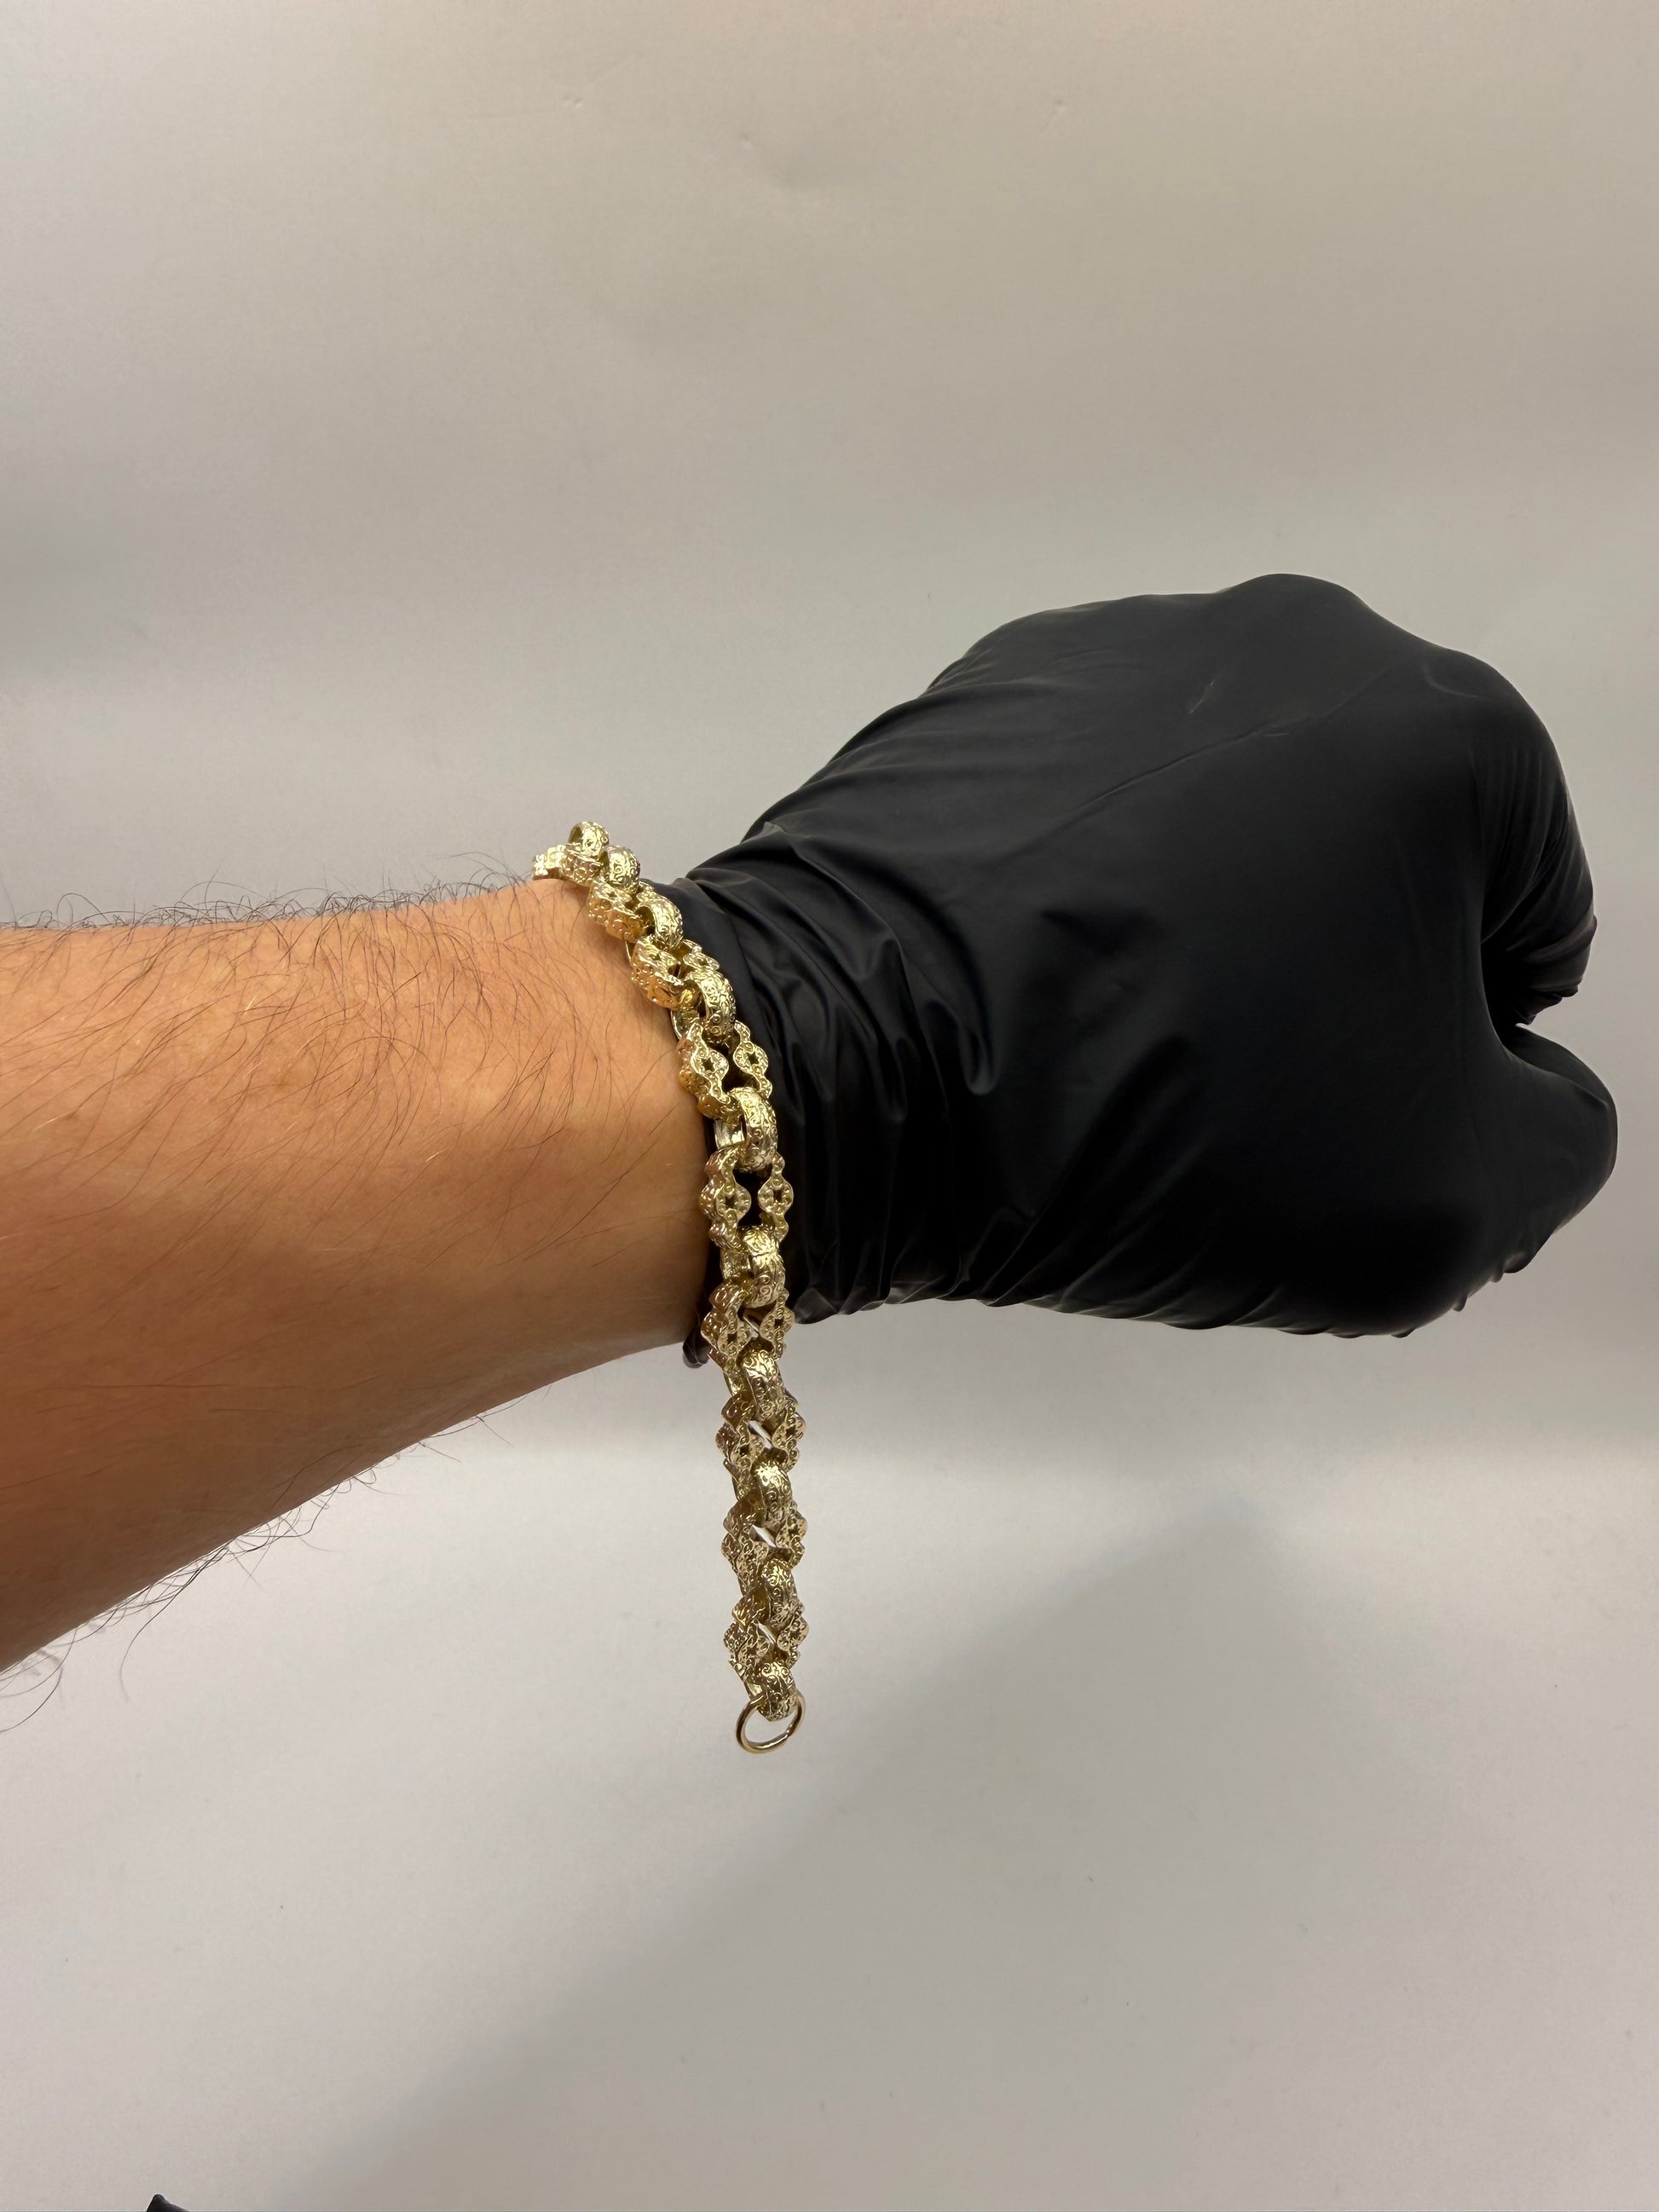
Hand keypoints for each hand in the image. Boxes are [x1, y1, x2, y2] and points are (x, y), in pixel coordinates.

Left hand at [659, 574, 1615, 1338]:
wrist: (847, 1065)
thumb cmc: (1179, 1117)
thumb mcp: (1446, 1200)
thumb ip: (1548, 1136)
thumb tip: (1507, 1078)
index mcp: (1439, 727)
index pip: (1524, 912)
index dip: (1462, 1046)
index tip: (1352, 1121)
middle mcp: (1289, 642)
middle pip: (1369, 857)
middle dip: (1334, 979)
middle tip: (1239, 1101)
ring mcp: (1114, 653)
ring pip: (1224, 831)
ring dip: (1209, 932)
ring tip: (1119, 1048)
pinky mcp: (973, 695)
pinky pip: (1088, 817)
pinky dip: (1087, 899)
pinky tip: (1031, 989)